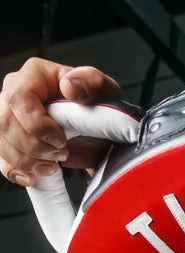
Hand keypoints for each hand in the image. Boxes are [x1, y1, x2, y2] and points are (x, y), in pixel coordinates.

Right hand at [0, 57, 123, 185]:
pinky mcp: (10, 139)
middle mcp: (16, 92)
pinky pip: (0, 157)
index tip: (61, 140)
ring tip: (52, 167)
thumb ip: (93, 83)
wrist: (100, 133)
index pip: (18, 98)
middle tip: (62, 154)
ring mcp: (9, 116)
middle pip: (4, 122)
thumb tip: (70, 85)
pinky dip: (15, 171)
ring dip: (25, 160)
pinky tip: (32, 177)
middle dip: (34, 147)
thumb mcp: (106, 92)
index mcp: (35, 75)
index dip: (36, 125)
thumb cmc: (100, 107)